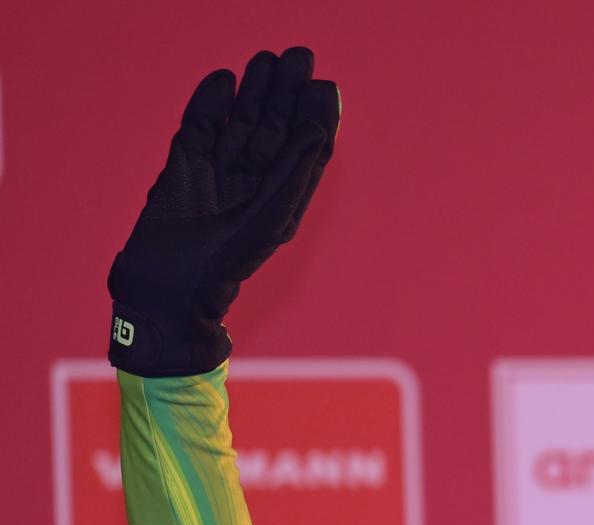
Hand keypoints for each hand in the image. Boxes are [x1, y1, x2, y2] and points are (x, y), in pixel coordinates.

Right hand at [108, 47, 339, 376]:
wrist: (163, 293)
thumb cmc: (220, 268)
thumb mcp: (265, 220)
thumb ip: (291, 176)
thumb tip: (319, 134)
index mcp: (281, 202)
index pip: (305, 151)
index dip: (316, 117)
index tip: (324, 84)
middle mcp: (252, 188)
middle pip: (274, 130)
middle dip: (286, 94)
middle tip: (298, 56)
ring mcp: (216, 178)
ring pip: (239, 125)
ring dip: (253, 93)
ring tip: (266, 60)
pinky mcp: (181, 172)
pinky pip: (200, 130)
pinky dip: (210, 105)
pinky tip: (222, 80)